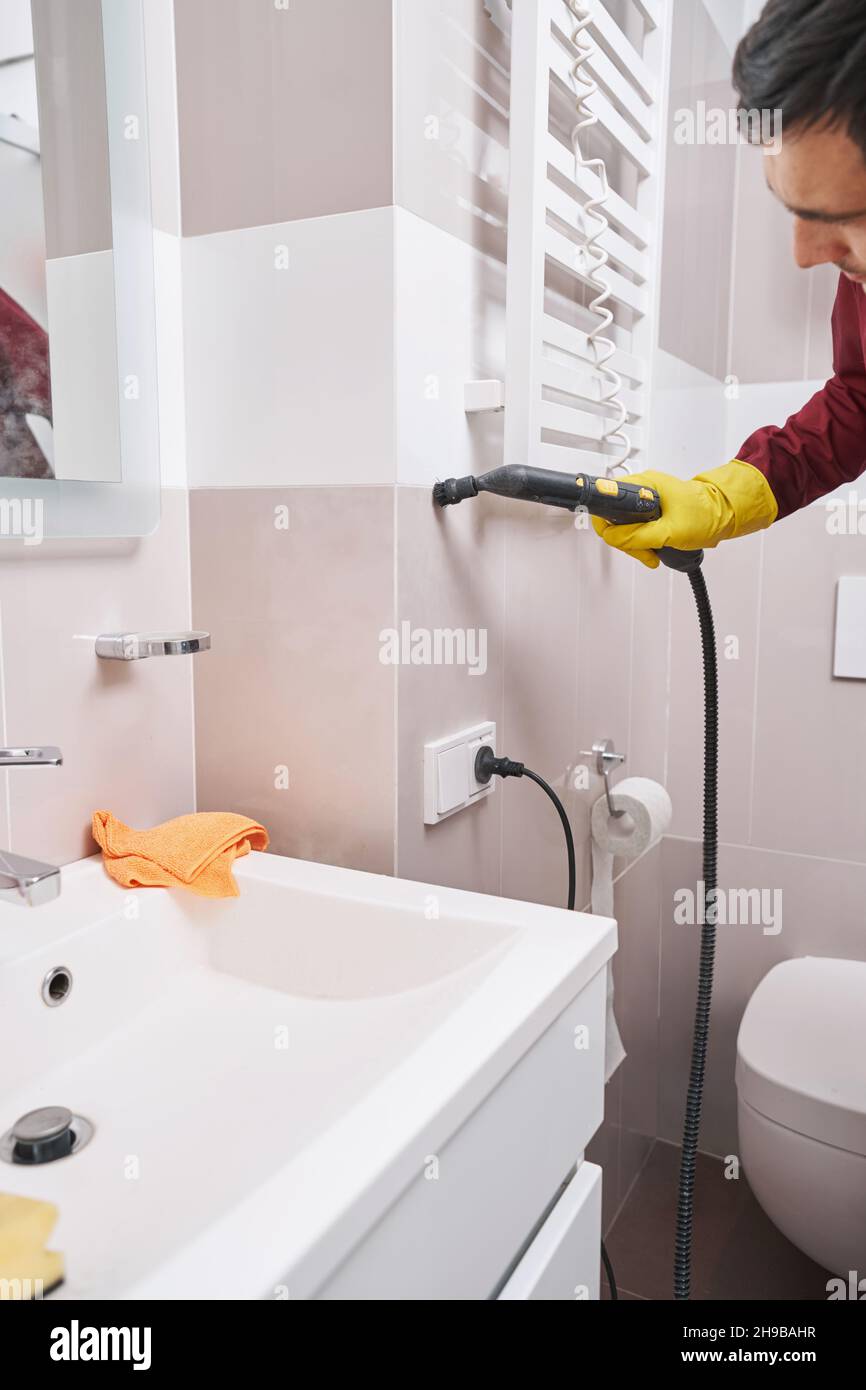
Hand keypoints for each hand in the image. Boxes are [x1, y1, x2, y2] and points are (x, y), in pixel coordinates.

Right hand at [591, 462, 778, 568]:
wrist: (725, 514)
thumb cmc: (705, 514)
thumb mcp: (670, 530)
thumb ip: (638, 536)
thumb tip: (613, 538)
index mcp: (645, 484)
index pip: (608, 500)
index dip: (607, 522)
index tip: (615, 536)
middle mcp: (643, 489)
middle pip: (614, 517)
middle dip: (625, 540)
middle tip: (642, 552)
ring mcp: (647, 500)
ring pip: (625, 526)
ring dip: (635, 544)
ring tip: (652, 554)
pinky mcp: (652, 511)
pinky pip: (636, 528)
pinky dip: (642, 542)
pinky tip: (653, 549)